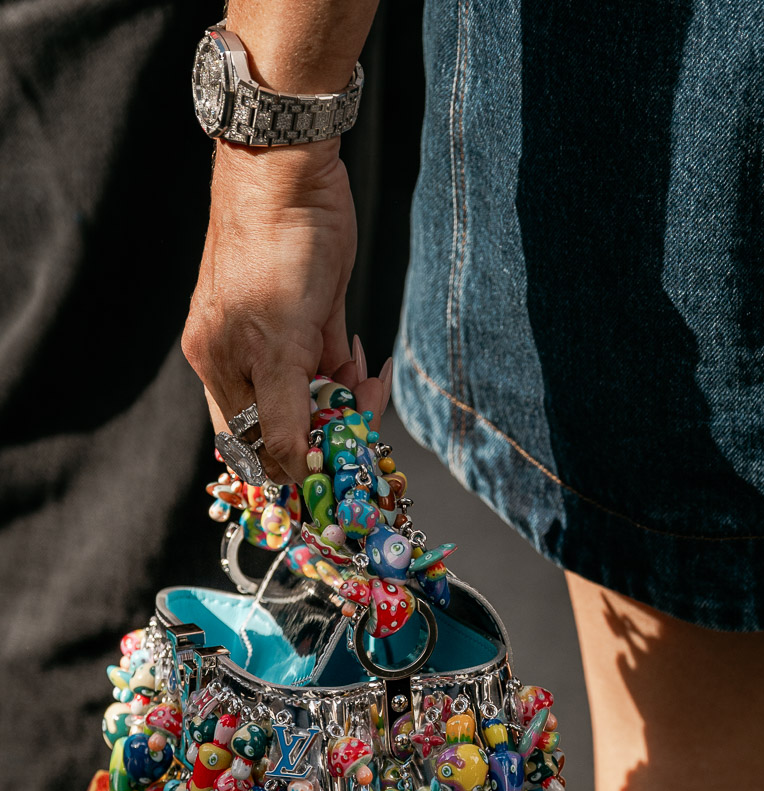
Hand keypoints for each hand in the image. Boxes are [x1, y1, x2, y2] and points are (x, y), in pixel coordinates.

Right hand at [182, 139, 389, 483]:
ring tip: (367, 380)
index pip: (256, 445)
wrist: (289, 170)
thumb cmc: (280, 246)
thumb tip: (300, 462)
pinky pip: (325, 369)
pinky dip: (347, 377)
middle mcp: (240, 360)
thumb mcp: (286, 342)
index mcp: (221, 369)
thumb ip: (288, 410)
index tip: (334, 473)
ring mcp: (269, 341)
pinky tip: (364, 364)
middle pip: (287, 425)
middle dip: (330, 433)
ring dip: (345, 403)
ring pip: (312, 400)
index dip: (296, 465)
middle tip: (363, 420)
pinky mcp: (301, 320)